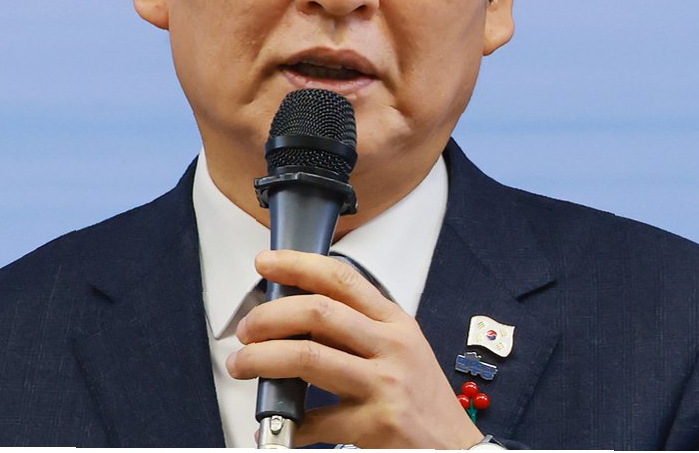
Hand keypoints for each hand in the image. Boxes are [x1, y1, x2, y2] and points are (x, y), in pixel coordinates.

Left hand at [226, 249, 482, 448]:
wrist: (455, 448)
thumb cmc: (422, 399)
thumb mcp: (401, 350)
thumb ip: (357, 330)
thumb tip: (295, 319)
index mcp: (394, 321)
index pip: (342, 278)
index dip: (298, 265)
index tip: (267, 264)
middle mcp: (391, 346)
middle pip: (318, 312)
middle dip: (269, 316)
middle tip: (247, 329)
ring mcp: (384, 383)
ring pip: (309, 357)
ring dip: (263, 359)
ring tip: (243, 365)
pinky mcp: (377, 423)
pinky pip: (318, 420)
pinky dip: (291, 423)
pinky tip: (284, 424)